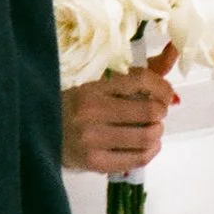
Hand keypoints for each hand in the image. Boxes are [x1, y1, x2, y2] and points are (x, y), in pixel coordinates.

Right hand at [60, 43, 179, 172]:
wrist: (39, 134)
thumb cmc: (74, 106)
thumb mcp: (98, 85)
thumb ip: (137, 74)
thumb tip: (174, 51)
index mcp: (93, 86)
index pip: (140, 79)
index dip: (162, 87)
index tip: (166, 93)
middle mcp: (92, 112)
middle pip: (149, 110)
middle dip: (161, 111)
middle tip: (157, 112)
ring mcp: (93, 139)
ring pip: (146, 137)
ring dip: (157, 132)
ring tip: (152, 129)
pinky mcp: (95, 162)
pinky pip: (137, 159)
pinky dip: (150, 151)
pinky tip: (147, 145)